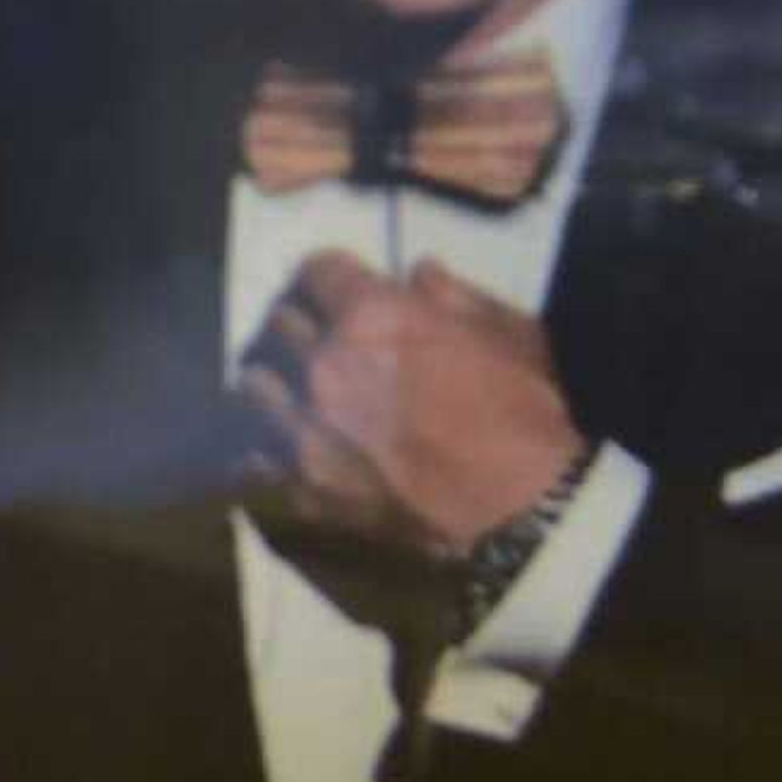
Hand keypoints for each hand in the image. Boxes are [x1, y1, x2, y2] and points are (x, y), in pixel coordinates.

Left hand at [233, 251, 585, 558]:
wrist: (527, 510)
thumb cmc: (526, 412)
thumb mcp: (508, 332)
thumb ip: (454, 296)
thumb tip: (417, 271)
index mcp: (370, 316)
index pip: (314, 271)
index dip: (328, 276)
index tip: (338, 288)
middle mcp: (323, 365)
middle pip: (278, 324)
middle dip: (298, 323)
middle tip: (316, 336)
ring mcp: (307, 430)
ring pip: (254, 386)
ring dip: (273, 380)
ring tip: (289, 388)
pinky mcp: (305, 486)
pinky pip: (258, 455)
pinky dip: (266, 446)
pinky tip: (284, 445)